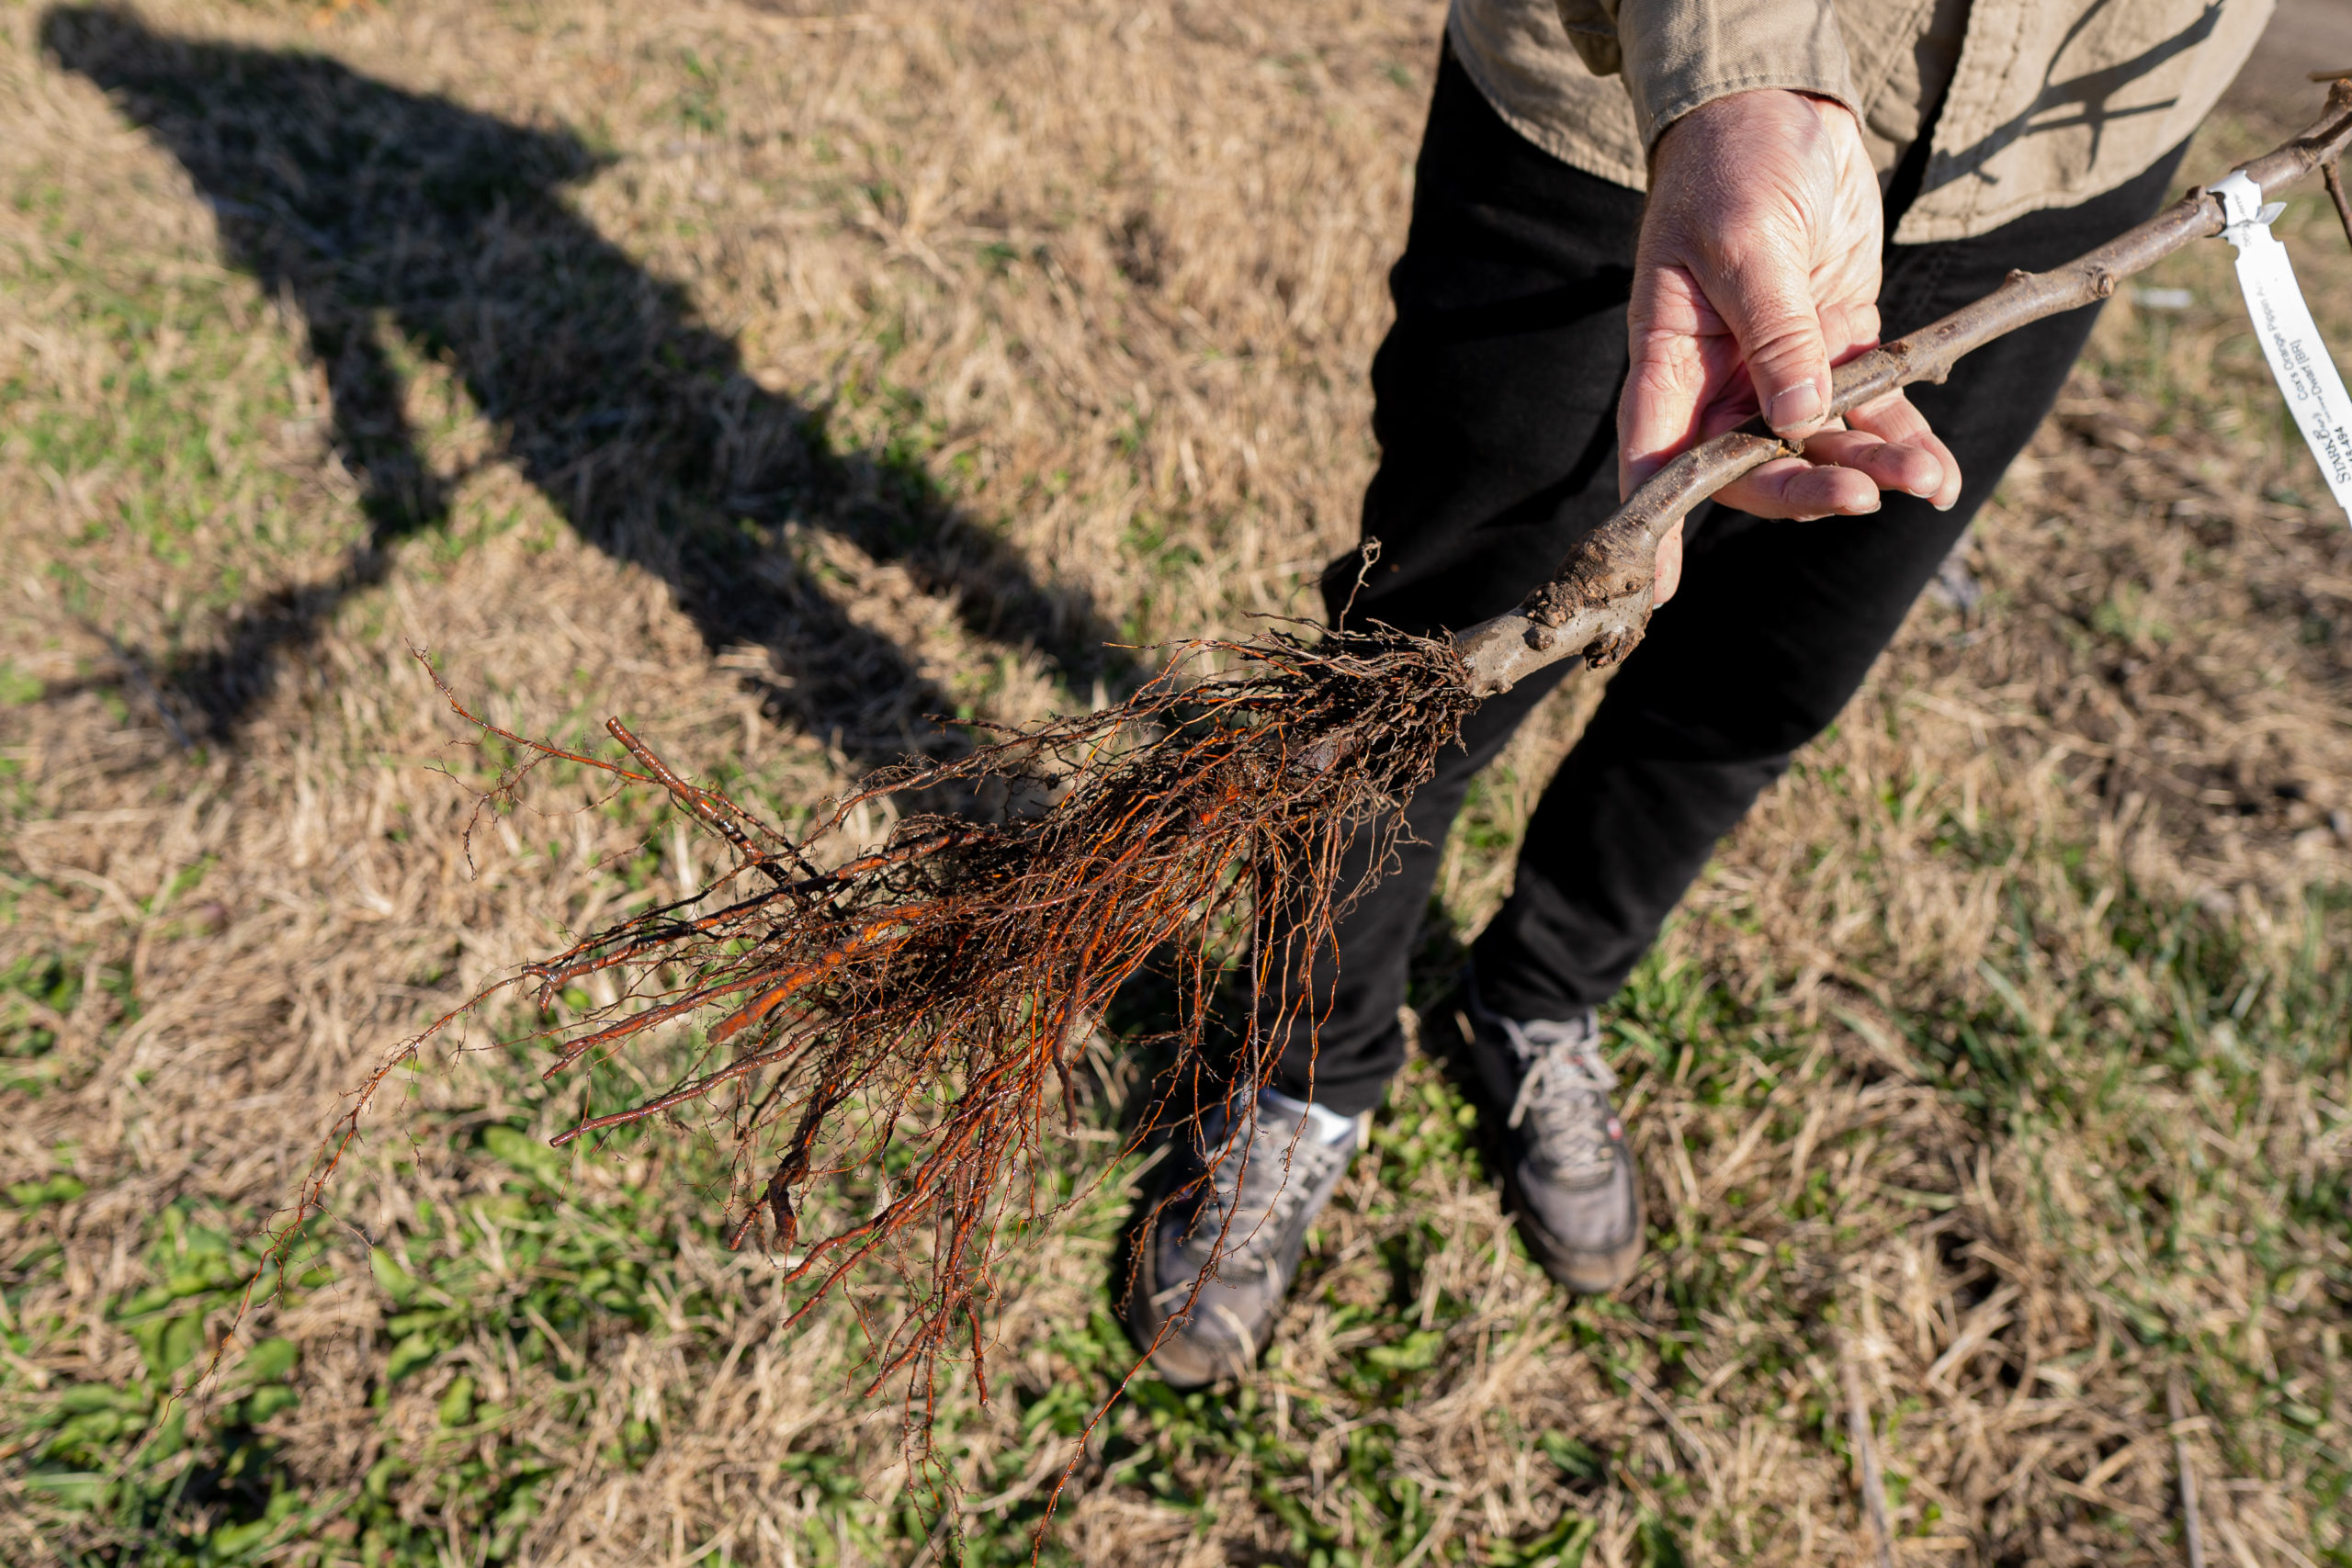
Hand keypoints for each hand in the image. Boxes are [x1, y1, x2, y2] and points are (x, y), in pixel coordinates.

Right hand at [1620, 90, 1961, 604]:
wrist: (1785, 111)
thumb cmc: (1735, 168)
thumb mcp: (1748, 244)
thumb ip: (1776, 334)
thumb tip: (1799, 424)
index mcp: (1670, 360)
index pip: (1657, 457)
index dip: (1661, 522)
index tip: (1665, 587)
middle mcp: (1721, 381)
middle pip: (1753, 467)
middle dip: (1809, 490)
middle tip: (1865, 499)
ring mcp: (1782, 370)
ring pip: (1822, 447)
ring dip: (1872, 470)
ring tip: (1928, 482)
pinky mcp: (1840, 349)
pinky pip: (1871, 411)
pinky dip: (1904, 439)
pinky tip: (1937, 471)